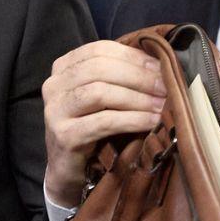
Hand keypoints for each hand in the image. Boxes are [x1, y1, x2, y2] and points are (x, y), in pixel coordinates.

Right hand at [42, 40, 165, 206]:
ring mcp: (55, 110)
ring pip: (101, 92)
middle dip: (139, 77)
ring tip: (161, 105)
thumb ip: (120, 75)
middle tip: (166, 87)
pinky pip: (104, 122)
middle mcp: (53, 84)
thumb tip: (161, 63)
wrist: (69, 170)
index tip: (162, 66)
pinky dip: (132, 120)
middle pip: (100, 69)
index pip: (100, 50)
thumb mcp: (104, 96)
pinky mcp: (64, 136)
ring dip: (138, 98)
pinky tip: (151, 122)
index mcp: (63, 67)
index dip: (133, 57)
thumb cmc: (93, 128)